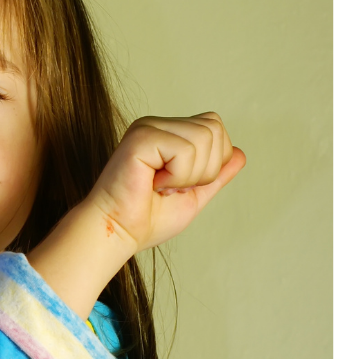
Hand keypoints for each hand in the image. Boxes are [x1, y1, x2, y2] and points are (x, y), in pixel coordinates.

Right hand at [88, 112, 245, 253]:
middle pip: (214, 128)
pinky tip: (154, 183)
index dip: (212, 162)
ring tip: (162, 186)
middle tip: (171, 187)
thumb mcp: (193, 196)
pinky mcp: (141, 137)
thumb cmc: (146, 219)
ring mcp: (147, 128)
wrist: (120, 233)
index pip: (215, 126)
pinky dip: (177, 176)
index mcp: (167, 134)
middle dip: (204, 169)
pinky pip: (185, 149)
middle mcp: (156, 125)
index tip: (178, 185)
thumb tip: (239, 153)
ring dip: (190, 175)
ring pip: (204, 137)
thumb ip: (216, 175)